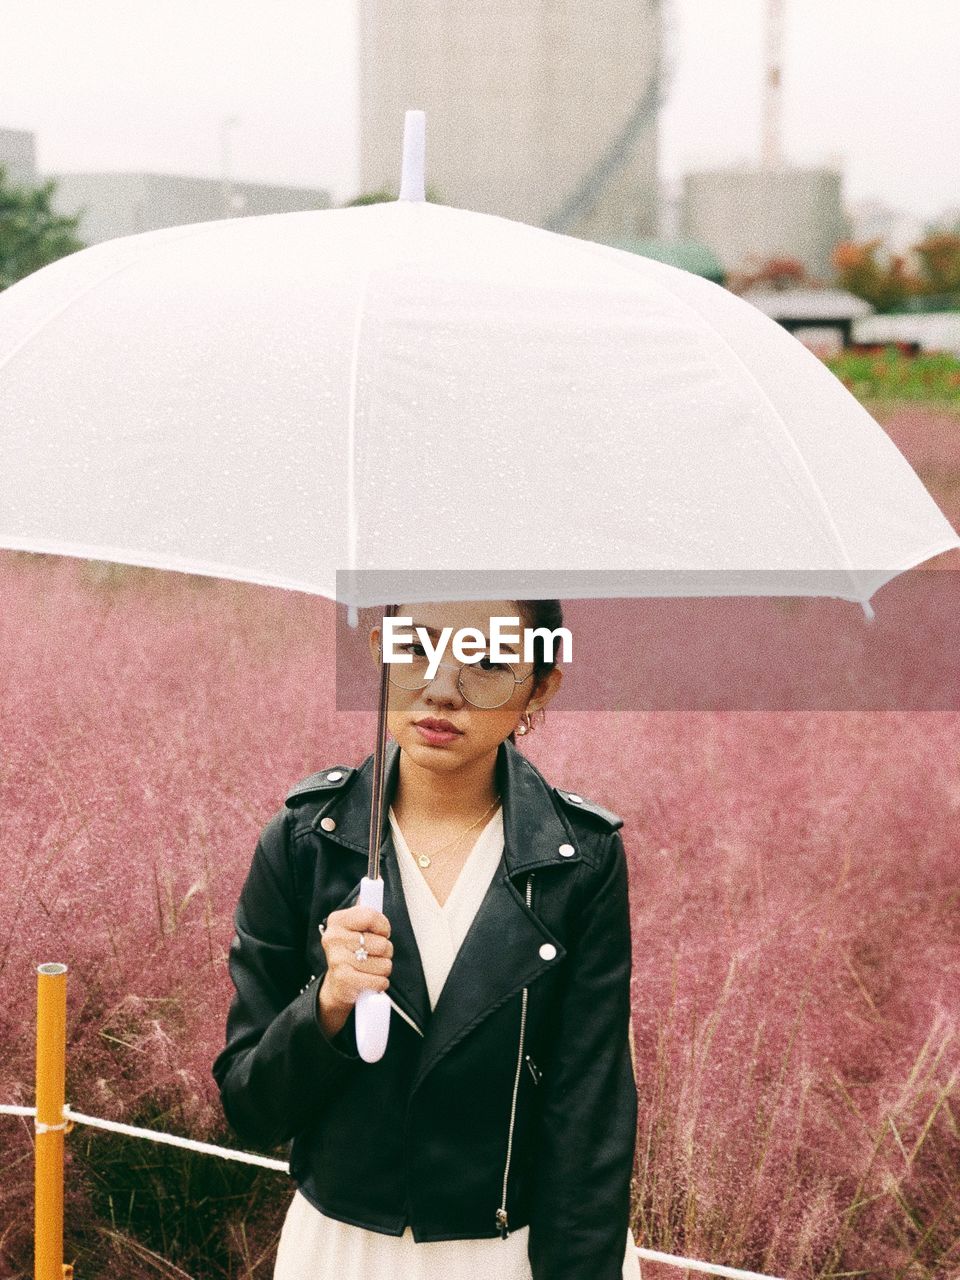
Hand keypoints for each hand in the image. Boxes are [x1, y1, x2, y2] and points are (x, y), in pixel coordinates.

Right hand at [317, 904, 392, 1038]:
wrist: (337, 986)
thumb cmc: (351, 953)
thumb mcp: (355, 929)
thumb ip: (366, 910)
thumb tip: (377, 877)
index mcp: (337, 920)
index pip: (371, 915)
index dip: (384, 926)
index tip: (383, 933)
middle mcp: (334, 937)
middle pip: (382, 943)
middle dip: (385, 952)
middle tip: (373, 955)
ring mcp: (337, 959)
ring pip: (384, 963)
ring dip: (383, 969)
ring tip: (370, 969)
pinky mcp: (344, 979)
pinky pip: (379, 980)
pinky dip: (380, 983)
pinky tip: (370, 981)